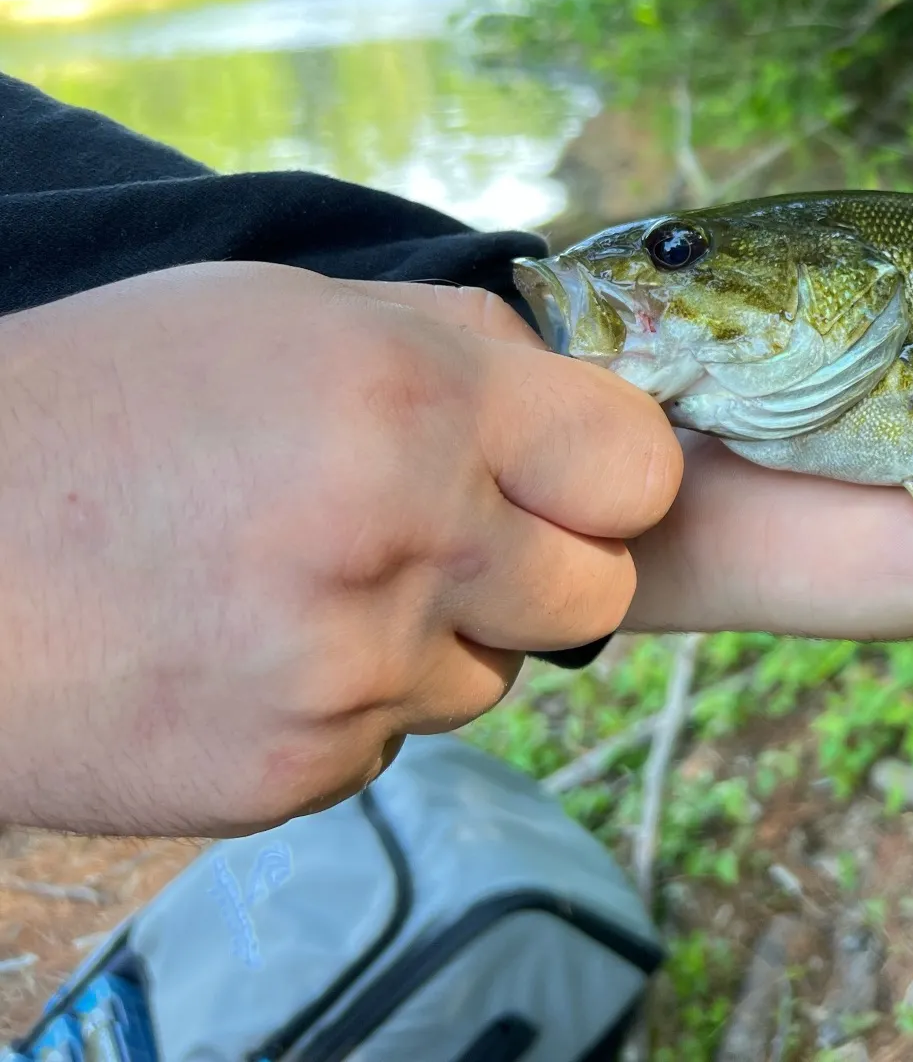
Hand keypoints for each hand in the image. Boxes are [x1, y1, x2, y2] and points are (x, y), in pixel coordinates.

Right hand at [0, 262, 679, 834]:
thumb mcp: (290, 310)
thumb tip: (569, 380)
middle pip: (596, 589)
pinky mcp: (299, 772)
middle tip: (454, 528)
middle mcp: (406, 542)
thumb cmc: (105, 399)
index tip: (575, 468)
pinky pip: (397, 735)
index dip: (612, 467)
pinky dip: (356, 699)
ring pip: (496, 672)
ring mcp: (353, 673)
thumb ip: (457, 346)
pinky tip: (260, 644)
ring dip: (443, 632)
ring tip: (317, 579)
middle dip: (548, 560)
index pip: (638, 465)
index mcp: (415, 402)